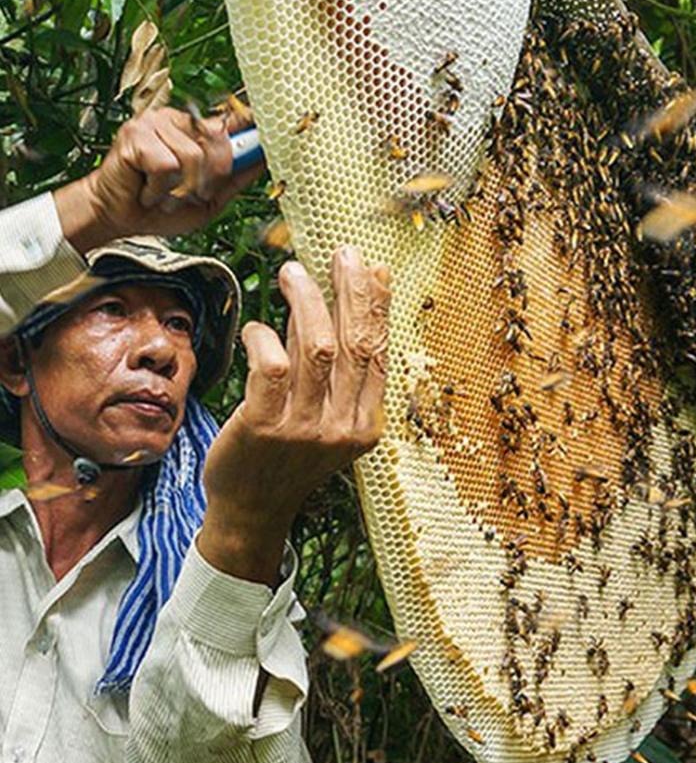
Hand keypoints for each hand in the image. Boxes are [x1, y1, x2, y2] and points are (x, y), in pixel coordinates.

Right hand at [53, 107, 263, 251]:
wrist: (118, 218)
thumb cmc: (161, 208)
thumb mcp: (210, 199)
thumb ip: (235, 178)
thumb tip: (264, 159)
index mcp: (196, 132)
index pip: (232, 120)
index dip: (252, 122)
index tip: (270, 121)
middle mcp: (178, 120)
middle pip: (220, 147)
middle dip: (209, 181)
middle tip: (185, 194)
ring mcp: (155, 123)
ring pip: (194, 158)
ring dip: (180, 189)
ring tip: (163, 194)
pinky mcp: (136, 135)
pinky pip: (167, 166)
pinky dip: (160, 189)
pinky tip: (147, 190)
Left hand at [197, 247, 390, 584]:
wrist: (251, 509)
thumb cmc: (288, 455)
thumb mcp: (328, 417)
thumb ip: (340, 367)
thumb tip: (360, 301)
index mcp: (365, 424)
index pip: (377, 352)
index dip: (377, 305)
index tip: (372, 267)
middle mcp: (341, 427)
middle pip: (354, 343)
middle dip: (351, 290)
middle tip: (342, 253)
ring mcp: (304, 430)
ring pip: (316, 348)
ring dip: (306, 301)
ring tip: (293, 273)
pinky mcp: (263, 428)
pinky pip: (270, 367)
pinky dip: (264, 337)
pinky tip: (256, 327)